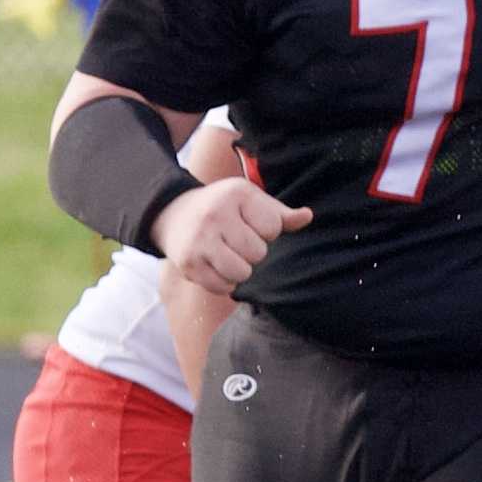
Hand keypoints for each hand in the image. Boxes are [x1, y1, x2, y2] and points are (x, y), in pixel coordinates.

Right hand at [150, 176, 310, 294]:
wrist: (173, 214)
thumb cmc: (225, 209)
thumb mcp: (252, 202)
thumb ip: (281, 213)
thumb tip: (308, 216)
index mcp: (237, 194)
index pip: (273, 228)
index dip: (266, 231)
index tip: (249, 224)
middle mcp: (215, 214)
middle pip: (258, 253)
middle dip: (253, 252)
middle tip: (236, 241)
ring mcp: (199, 239)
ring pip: (241, 272)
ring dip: (240, 270)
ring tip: (229, 255)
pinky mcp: (188, 263)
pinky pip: (222, 287)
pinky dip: (224, 282)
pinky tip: (216, 265)